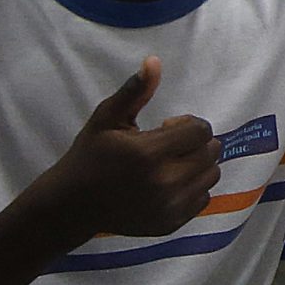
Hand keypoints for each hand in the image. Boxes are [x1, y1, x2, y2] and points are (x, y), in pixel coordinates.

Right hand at [40, 57, 221, 241]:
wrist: (73, 205)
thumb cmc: (90, 155)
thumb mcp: (107, 118)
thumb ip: (134, 91)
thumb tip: (154, 61)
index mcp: (149, 153)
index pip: (201, 130)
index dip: (188, 123)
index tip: (166, 126)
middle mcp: (164, 182)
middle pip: (211, 151)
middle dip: (196, 141)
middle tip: (170, 143)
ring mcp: (170, 206)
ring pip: (212, 175)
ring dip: (198, 163)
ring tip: (172, 162)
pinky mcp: (172, 223)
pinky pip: (203, 198)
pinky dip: (194, 187)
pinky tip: (170, 182)